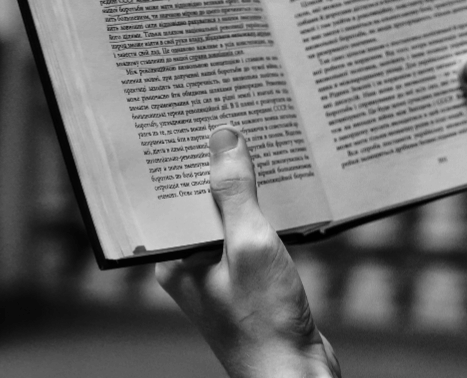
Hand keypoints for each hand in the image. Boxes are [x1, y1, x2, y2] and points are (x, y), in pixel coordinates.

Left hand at [154, 126, 339, 377]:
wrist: (295, 375)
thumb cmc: (264, 322)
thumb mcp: (250, 245)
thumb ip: (236, 192)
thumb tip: (223, 139)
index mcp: (175, 257)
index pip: (171, 194)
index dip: (183, 155)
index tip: (193, 116)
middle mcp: (192, 262)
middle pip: (201, 199)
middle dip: (218, 162)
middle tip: (231, 115)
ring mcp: (222, 270)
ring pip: (231, 213)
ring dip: (248, 183)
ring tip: (261, 140)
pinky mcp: (252, 277)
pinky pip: (254, 230)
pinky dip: (268, 208)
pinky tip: (286, 185)